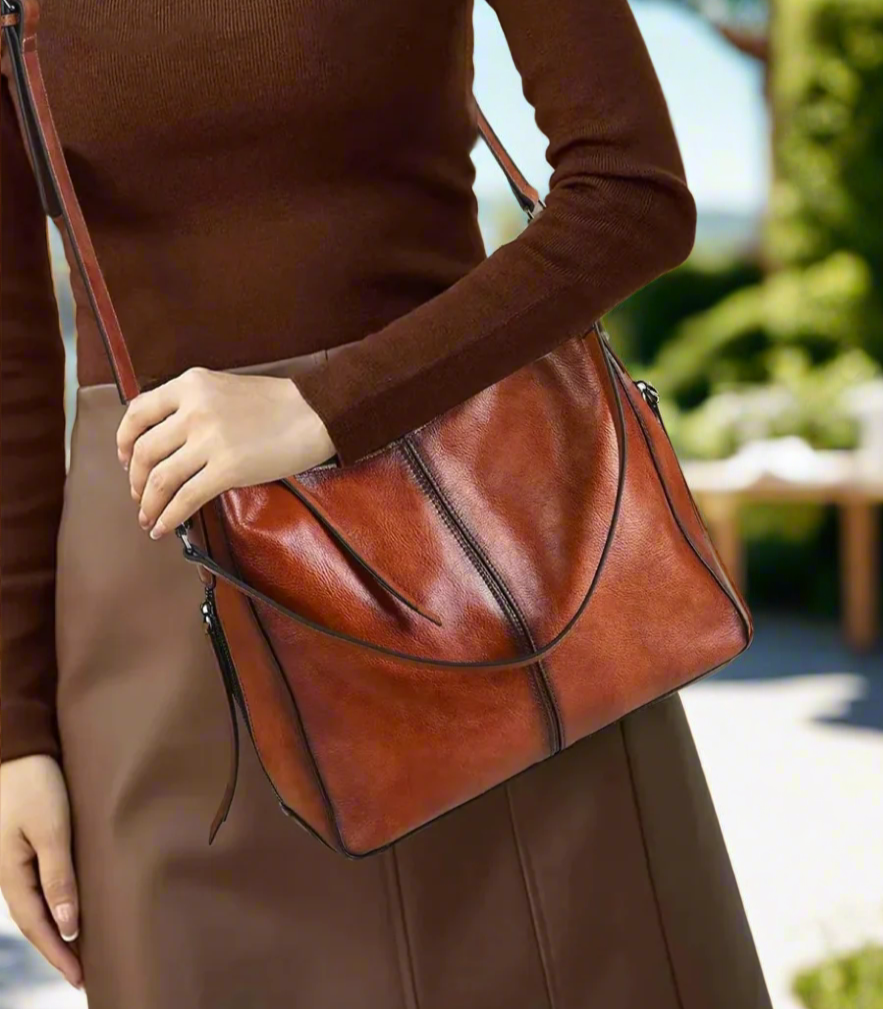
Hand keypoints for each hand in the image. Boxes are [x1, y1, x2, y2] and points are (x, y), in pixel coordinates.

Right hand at [0, 756, 82, 989]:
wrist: (21, 747)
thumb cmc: (37, 784)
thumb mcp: (51, 830)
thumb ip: (59, 877)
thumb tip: (67, 926)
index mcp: (11, 875)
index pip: (38, 927)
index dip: (59, 955)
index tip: (80, 979)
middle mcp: (10, 873)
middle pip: (36, 921)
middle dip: (58, 950)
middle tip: (83, 976)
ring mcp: (16, 860)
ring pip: (38, 904)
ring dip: (57, 929)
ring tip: (81, 950)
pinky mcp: (26, 845)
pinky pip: (40, 884)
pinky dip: (56, 904)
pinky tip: (71, 909)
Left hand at [116, 369, 336, 539]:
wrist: (314, 413)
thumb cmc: (276, 404)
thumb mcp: (223, 389)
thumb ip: (192, 405)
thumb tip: (165, 439)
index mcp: (190, 384)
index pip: (138, 412)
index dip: (124, 441)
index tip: (125, 458)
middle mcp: (193, 410)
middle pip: (144, 451)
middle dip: (135, 480)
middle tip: (138, 495)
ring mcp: (210, 440)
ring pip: (159, 479)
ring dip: (147, 504)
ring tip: (148, 518)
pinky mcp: (228, 468)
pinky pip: (185, 498)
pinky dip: (168, 517)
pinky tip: (164, 527)